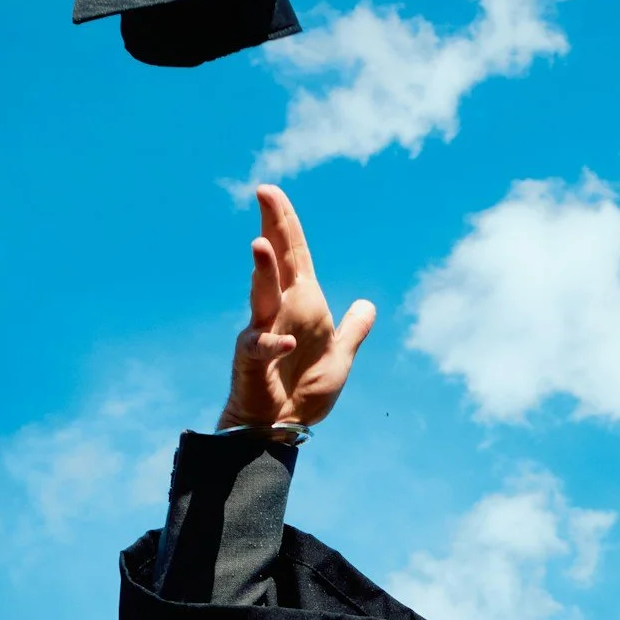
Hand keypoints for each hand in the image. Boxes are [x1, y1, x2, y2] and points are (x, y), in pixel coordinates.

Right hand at [221, 183, 376, 433]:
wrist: (279, 428)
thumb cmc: (303, 394)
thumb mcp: (340, 359)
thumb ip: (353, 331)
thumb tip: (368, 304)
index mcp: (304, 305)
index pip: (297, 256)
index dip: (287, 224)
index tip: (272, 192)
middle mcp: (281, 310)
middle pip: (277, 260)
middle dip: (273, 226)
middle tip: (265, 191)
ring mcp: (263, 330)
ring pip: (262, 293)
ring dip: (263, 270)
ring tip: (260, 243)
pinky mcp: (251, 358)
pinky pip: (262, 346)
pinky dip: (274, 343)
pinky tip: (286, 341)